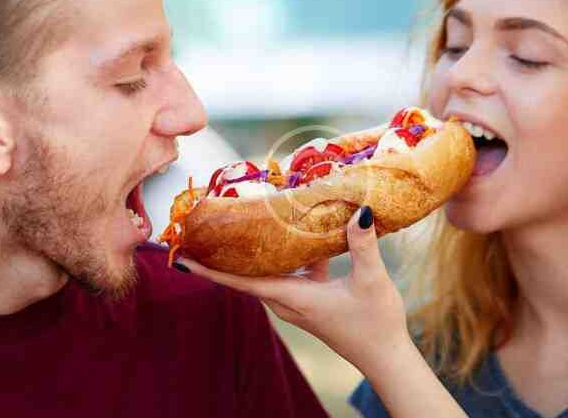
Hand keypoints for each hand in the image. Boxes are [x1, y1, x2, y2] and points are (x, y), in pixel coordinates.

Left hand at [177, 206, 411, 369]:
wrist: (386, 356)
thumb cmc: (376, 323)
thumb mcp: (372, 280)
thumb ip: (362, 245)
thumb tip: (359, 211)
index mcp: (293, 298)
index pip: (241, 282)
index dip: (210, 270)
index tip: (181, 258)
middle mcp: (288, 302)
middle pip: (245, 277)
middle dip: (223, 256)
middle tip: (205, 231)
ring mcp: (298, 303)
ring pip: (266, 274)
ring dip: (253, 254)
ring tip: (242, 225)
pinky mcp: (310, 302)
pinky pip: (288, 275)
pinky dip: (285, 257)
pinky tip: (302, 236)